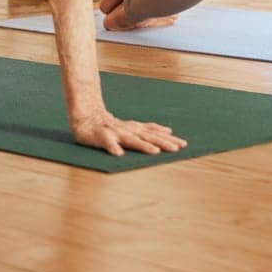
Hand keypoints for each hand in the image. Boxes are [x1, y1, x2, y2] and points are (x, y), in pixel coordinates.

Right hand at [70, 111, 186, 156]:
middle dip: (163, 143)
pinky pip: (108, 142)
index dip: (169, 139)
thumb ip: (150, 129)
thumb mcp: (134, 127)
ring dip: (143, 146)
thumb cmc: (113, 125)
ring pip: (131, 140)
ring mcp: (116, 132)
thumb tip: (169, 131)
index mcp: (137, 129)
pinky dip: (113, 147)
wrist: (88, 117)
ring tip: (155, 152)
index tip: (184, 145)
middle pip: (149, 137)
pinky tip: (118, 154)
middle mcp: (129, 130)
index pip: (156, 134)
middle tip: (177, 149)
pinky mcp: (102, 136)